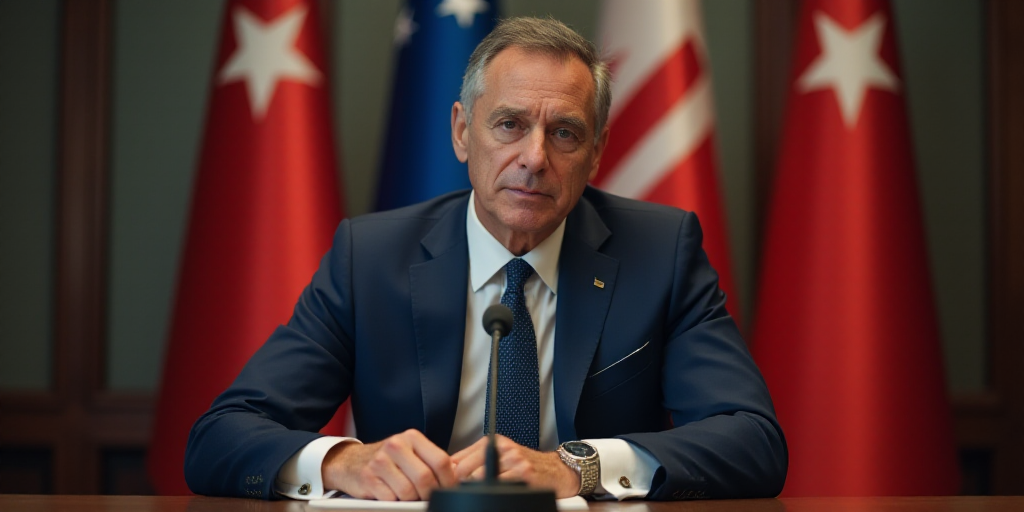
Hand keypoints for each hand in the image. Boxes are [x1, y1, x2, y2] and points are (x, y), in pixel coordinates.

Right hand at [321, 429, 456, 500]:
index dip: (448, 481)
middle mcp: (396, 445)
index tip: (448, 490)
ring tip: (407, 496)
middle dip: (429, 494)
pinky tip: (391, 495)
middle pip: (425, 478)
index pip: (441, 461)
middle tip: (427, 498)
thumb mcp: (410, 453)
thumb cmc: (387, 460)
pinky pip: (391, 498)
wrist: (351, 462)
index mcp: (412, 437)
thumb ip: (430, 462)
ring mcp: (381, 460)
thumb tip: (456, 477)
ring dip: (410, 500)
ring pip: (408, 491)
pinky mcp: (368, 477)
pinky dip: (394, 502)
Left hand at [450, 435, 580, 497]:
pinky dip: (493, 493)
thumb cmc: (525, 465)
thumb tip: (448, 470)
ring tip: (480, 494)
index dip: (451, 476)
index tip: (449, 486)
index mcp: (493, 441)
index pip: (459, 458)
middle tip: (462, 493)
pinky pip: (498, 487)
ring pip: (480, 479)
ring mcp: (514, 460)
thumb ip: (474, 459)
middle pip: (466, 469)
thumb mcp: (500, 455)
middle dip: (461, 484)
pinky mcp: (523, 474)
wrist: (556, 470)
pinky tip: (496, 495)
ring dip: (476, 490)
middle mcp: (503, 448)